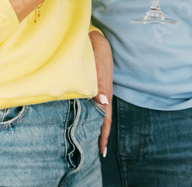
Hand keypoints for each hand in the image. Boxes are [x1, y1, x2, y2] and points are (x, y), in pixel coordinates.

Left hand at [89, 31, 112, 156]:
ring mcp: (99, 90)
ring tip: (90, 139)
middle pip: (103, 118)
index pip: (105, 118)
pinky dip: (92, 114)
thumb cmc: (97, 52)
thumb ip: (101, 85)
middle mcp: (103, 94)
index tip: (101, 150)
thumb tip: (102, 103)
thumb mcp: (99, 67)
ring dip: (96, 126)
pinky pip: (94, 104)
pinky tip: (85, 117)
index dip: (103, 134)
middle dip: (100, 135)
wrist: (97, 39)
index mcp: (105, 92)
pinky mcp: (94, 85)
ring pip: (98, 112)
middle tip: (96, 152)